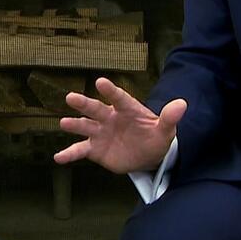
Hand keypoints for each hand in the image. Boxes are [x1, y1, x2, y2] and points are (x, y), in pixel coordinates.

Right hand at [53, 76, 186, 173]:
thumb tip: (182, 104)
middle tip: (71, 97)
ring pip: (85, 127)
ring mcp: (100, 132)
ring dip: (74, 125)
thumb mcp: (165, 130)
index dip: (110, 91)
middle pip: (96, 109)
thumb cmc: (155, 137)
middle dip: (84, 103)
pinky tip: (58, 157)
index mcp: (127, 109)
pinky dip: (69, 154)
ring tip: (63, 124)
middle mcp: (110, 117)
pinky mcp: (95, 149)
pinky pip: (80, 150)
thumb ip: (169, 118)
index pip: (119, 98)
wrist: (146, 155)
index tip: (100, 82)